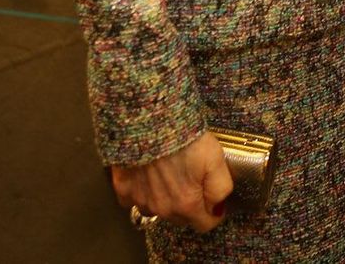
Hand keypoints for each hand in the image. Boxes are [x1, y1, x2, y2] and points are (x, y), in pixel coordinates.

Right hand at [111, 130, 233, 231]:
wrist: (152, 121)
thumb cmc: (185, 137)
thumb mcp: (216, 159)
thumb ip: (220, 189)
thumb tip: (219, 207)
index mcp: (187, 204)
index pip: (204, 224)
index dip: (213, 212)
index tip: (214, 200)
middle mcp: (163, 209)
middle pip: (181, 218)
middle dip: (190, 204)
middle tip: (192, 178)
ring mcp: (141, 201)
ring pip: (158, 209)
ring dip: (165, 198)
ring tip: (169, 173)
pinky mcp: (124, 189)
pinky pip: (133, 199)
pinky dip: (141, 191)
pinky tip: (147, 174)